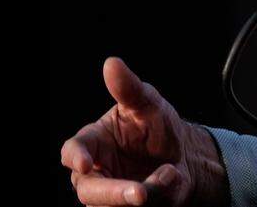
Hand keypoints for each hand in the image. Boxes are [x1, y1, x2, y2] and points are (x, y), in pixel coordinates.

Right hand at [61, 57, 226, 205]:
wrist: (183, 153)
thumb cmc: (156, 126)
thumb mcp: (148, 103)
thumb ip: (129, 88)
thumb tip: (112, 64)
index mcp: (93, 143)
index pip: (73, 151)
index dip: (75, 157)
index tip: (86, 164)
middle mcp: (96, 173)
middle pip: (90, 190)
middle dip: (114, 194)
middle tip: (140, 194)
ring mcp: (111, 196)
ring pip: (115, 206)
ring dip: (145, 193)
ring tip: (170, 173)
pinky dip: (160, 196)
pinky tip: (173, 177)